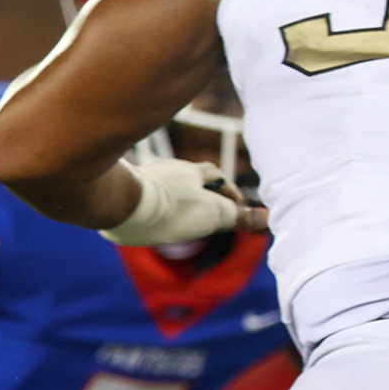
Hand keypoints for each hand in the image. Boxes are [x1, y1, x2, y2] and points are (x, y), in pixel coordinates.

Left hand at [100, 157, 262, 244]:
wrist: (122, 206)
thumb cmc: (173, 208)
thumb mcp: (213, 215)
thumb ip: (239, 217)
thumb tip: (267, 218)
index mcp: (190, 170)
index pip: (215, 174)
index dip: (227, 190)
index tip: (233, 208)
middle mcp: (165, 168)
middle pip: (189, 179)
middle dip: (201, 194)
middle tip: (207, 214)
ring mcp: (142, 177)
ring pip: (165, 187)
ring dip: (176, 201)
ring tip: (178, 221)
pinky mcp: (122, 190)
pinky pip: (144, 195)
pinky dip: (154, 206)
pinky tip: (152, 221)